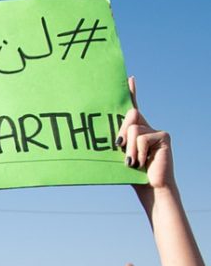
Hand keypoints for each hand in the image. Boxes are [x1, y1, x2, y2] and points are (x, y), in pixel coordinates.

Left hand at [117, 77, 173, 195]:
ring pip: (133, 129)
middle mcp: (147, 126)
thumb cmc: (131, 174)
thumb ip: (116, 142)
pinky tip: (143, 162)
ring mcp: (156, 130)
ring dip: (128, 149)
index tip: (129, 78)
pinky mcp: (163, 136)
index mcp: (135, 130)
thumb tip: (103, 136)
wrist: (150, 187)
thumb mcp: (119, 156)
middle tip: (118, 147)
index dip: (132, 92)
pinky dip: (138, 152)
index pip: (133, 108)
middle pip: (130, 114)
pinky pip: (142, 138)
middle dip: (121, 131)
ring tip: (132, 162)